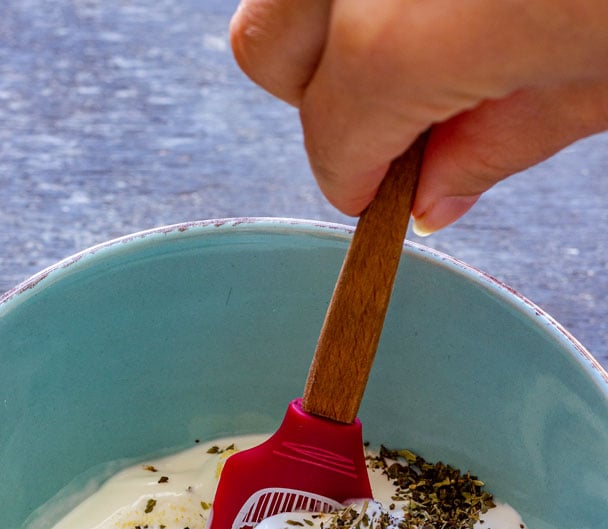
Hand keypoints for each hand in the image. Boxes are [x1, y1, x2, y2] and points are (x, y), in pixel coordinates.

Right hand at [229, 0, 607, 230]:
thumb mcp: (607, 75)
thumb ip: (503, 138)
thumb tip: (432, 194)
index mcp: (413, 27)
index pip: (333, 132)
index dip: (353, 178)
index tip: (378, 193)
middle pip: (267, 43)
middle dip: (317, 94)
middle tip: (393, 113)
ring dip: (328, 20)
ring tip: (417, 39)